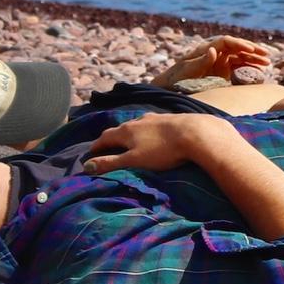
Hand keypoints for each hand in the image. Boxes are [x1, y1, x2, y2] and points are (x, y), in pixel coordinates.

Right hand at [86, 113, 223, 173]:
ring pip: (135, 125)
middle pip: (119, 129)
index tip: (90, 154)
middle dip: (111, 139)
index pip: (104, 137)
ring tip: (128, 142)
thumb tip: (87, 166)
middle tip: (107, 148)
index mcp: (126, 130)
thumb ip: (110, 163)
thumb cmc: (163, 150)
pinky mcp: (170, 118)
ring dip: (128, 133)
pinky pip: (151, 124)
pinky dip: (144, 130)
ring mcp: (155, 117)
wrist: (196, 133)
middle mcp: (138, 120)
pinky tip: (151, 135)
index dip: (96, 147)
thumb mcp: (134, 160)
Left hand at [152, 35, 271, 87]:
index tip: (250, 50)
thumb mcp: (188, 70)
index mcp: (206, 48)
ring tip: (268, 62)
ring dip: (254, 58)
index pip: (226, 41)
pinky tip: (260, 71)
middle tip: (267, 54)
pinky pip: (239, 66)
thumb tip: (214, 49)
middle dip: (252, 49)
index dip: (239, 44)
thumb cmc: (177, 78)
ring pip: (240, 56)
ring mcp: (220, 61)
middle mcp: (215, 52)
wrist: (171, 87)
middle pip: (237, 46)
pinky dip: (249, 67)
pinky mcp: (223, 71)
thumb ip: (202, 61)